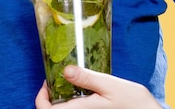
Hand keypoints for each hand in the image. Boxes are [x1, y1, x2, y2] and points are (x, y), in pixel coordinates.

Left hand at [34, 66, 161, 108]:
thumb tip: (65, 70)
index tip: (46, 81)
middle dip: (50, 98)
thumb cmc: (134, 103)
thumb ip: (87, 78)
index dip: (40, 97)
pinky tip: (81, 92)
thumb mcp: (110, 85)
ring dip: (61, 101)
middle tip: (56, 79)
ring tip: (68, 83)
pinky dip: (72, 104)